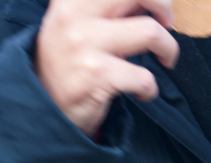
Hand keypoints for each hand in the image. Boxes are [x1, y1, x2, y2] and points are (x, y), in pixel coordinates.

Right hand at [35, 0, 179, 135]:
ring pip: (151, 31)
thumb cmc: (70, 63)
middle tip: (166, 25)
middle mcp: (75, 14)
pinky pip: (145, 77)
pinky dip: (150, 89)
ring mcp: (85, 43)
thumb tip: (150, 2)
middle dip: (165, 7)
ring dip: (168, 49)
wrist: (42, 104)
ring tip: (163, 61)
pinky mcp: (96, 74)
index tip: (156, 7)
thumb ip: (110, 9)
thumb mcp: (80, 24)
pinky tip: (140, 93)